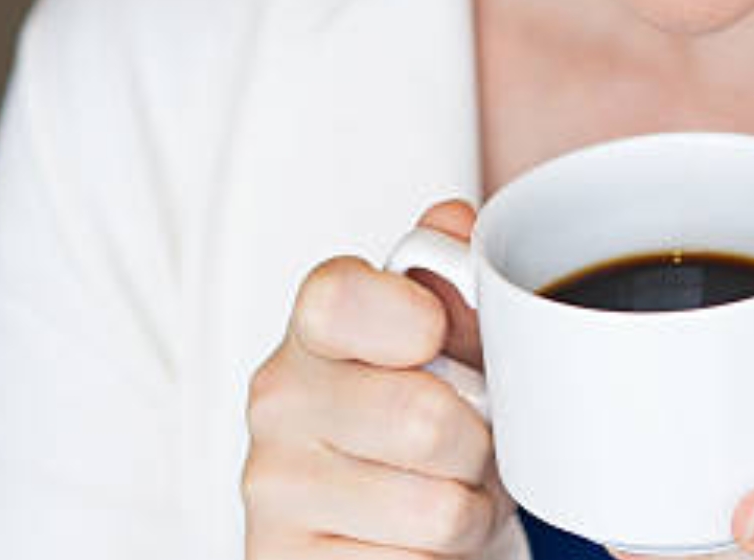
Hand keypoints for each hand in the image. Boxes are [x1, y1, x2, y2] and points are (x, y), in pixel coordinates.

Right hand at [243, 201, 512, 557]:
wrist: (386, 527)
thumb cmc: (426, 421)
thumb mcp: (452, 343)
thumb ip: (456, 273)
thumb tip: (454, 225)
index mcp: (316, 326)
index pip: (343, 298)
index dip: (418, 320)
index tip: (437, 340)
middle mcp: (277, 401)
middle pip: (422, 419)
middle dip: (479, 441)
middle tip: (470, 440)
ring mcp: (274, 489)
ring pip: (436, 507)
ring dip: (470, 508)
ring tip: (449, 490)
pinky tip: (416, 538)